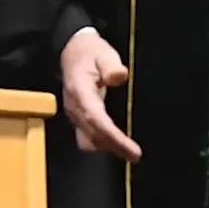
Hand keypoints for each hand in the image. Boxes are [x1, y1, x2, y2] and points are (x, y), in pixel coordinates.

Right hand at [59, 30, 141, 161]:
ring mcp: (73, 113)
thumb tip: (119, 76)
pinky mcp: (77, 117)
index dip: (114, 137)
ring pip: (88, 139)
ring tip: (128, 152)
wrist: (72, 51)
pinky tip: (116, 144)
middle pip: (93, 134)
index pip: (97, 119)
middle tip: (136, 156)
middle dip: (114, 147)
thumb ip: (111, 65)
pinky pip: (86, 136)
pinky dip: (101, 143)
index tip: (132, 149)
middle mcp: (74, 106)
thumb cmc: (91, 52)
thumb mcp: (103, 52)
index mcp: (80, 91)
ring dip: (107, 147)